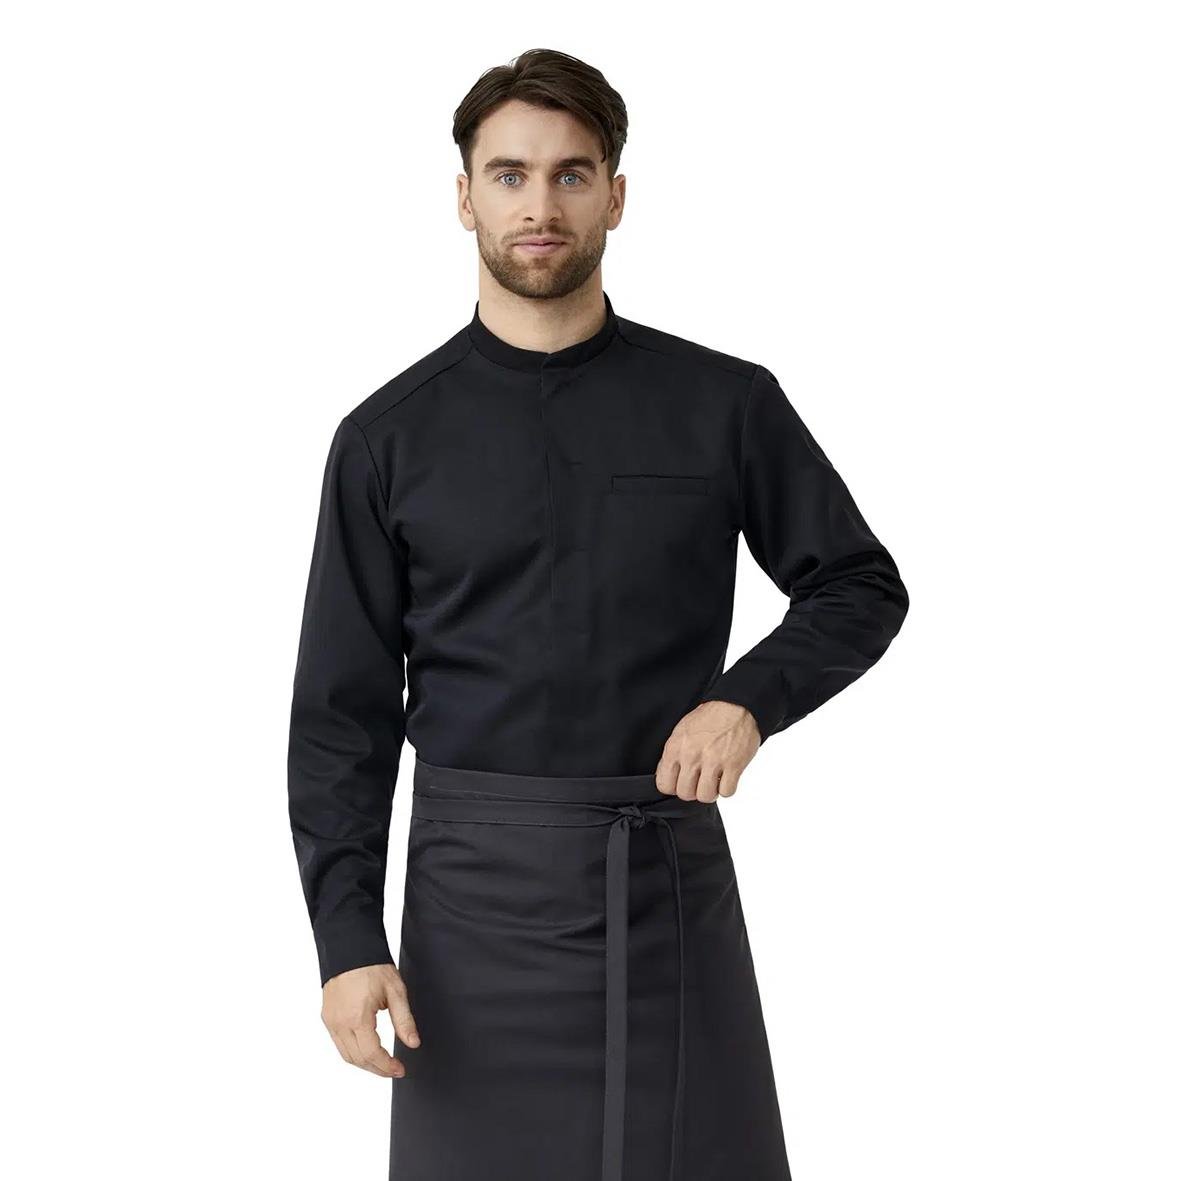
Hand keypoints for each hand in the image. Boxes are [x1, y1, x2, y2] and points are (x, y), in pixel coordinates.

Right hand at [321, 962, 420, 1077]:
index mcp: (357, 1017)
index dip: (387, 1066)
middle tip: (394, 1069)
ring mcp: (330, 1021)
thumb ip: (404, 1020)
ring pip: (346, 1055)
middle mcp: (339, 1023)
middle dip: (377, 1069)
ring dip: (364, 1063)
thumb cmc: (372, 966)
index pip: (371, 1054)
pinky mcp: (327, 1017)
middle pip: (357, 1059)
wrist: (349, 947)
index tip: (400, 1069)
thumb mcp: (395, 991)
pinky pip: (339, 1044)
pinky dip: (353, 1052)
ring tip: (382, 1063)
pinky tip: (367, 1049)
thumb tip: (413, 1043)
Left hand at [655, 700, 759, 800]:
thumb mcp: (681, 732)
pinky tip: (726, 777)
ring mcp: (713, 761)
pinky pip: (727, 792)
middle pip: (685, 794)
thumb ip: (672, 755)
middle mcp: (692, 755)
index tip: (682, 782)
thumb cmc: (708, 719)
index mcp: (675, 747)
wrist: (735, 706)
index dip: (674, 787)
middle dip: (693, 791)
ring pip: (705, 796)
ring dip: (711, 792)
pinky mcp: (734, 765)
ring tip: (714, 780)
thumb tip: (667, 776)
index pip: (664, 785)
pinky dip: (727, 788)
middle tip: (700, 781)